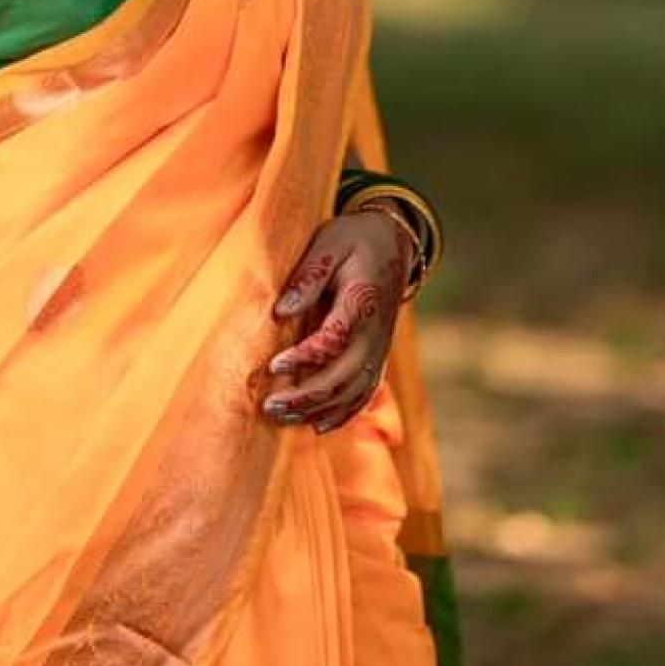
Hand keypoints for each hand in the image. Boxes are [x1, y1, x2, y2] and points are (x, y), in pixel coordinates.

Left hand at [260, 209, 413, 433]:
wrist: (394, 243)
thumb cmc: (354, 240)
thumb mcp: (328, 244)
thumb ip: (307, 277)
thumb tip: (280, 312)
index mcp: (362, 301)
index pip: (334, 339)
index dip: (305, 357)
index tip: (274, 365)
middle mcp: (374, 333)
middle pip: (343, 376)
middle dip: (306, 396)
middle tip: (270, 406)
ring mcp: (378, 348)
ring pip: (352, 392)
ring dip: (318, 410)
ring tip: (283, 418)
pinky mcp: (377, 356)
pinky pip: (364, 393)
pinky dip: (343, 413)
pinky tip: (318, 425)